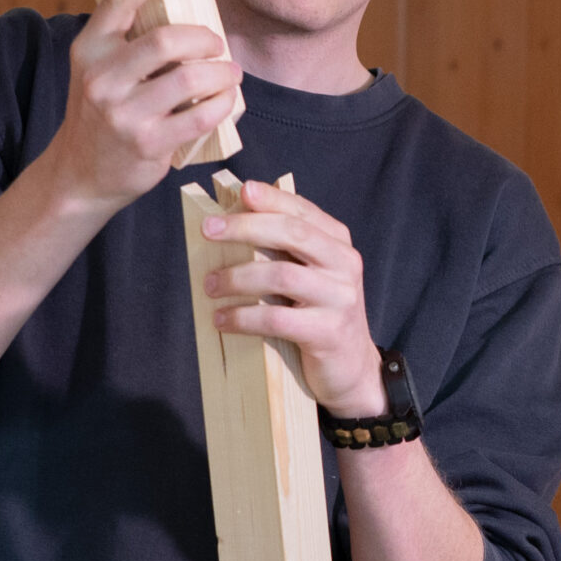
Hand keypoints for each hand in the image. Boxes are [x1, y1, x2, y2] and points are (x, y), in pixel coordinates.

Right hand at [41, 0, 242, 210]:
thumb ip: (129, 43)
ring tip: (231, 74)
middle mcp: (100, 77)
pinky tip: (227, 99)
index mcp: (89, 48)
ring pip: (189, 78)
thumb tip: (187, 12)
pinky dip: (223, 103)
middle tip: (217, 45)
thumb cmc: (101, 114)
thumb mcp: (99, 71)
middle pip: (167, 40)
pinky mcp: (146, 143)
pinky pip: (200, 115)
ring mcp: (122, 113)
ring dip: (222, 72)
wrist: (78, 175)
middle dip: (205, 39)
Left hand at [198, 181, 383, 416]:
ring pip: (281, 276)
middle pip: (292, 233)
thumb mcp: (310, 277)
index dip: (271, 198)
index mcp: (338, 244)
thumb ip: (285, 251)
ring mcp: (340, 298)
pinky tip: (222, 320)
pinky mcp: (328, 332)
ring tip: (209, 285)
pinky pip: (277, 319)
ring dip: (237, 278)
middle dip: (245, 227)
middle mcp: (344, 265)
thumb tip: (229, 226)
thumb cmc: (319, 316)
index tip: (241, 191)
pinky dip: (243, 318)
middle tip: (208, 231)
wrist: (352, 369)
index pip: (302, 211)